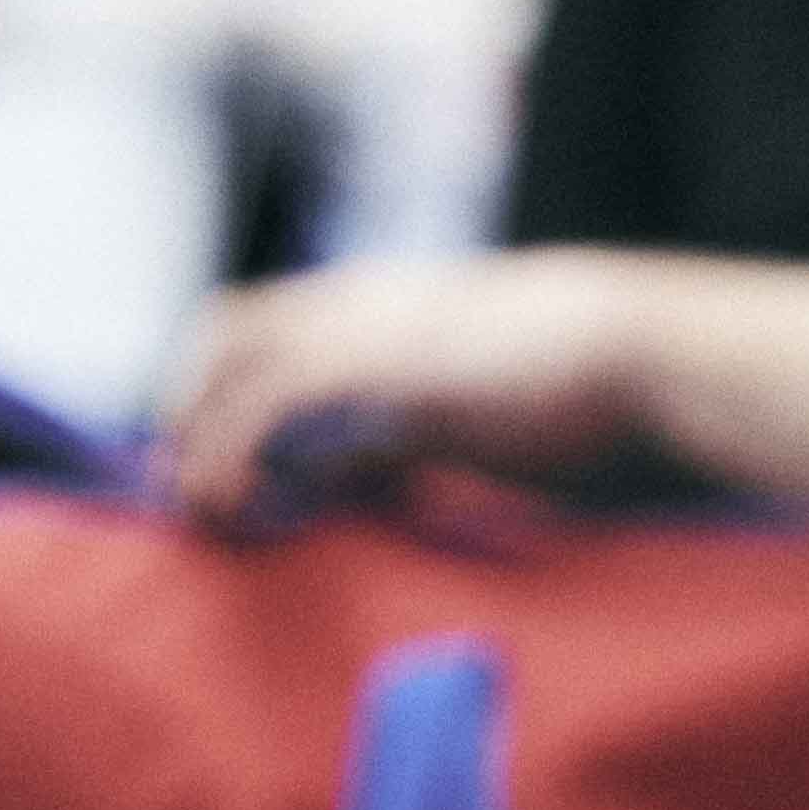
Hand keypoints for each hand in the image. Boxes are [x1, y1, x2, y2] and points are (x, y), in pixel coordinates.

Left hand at [161, 251, 686, 530]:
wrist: (622, 346)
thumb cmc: (570, 379)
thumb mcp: (461, 405)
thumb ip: (396, 430)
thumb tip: (352, 470)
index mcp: (375, 305)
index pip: (263, 325)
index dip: (223, 386)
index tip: (217, 456)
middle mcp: (350, 304)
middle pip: (224, 329)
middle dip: (188, 406)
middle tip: (186, 484)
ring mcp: (355, 328)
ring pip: (226, 365)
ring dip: (196, 438)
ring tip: (201, 506)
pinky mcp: (366, 365)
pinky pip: (261, 404)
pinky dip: (229, 452)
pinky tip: (237, 502)